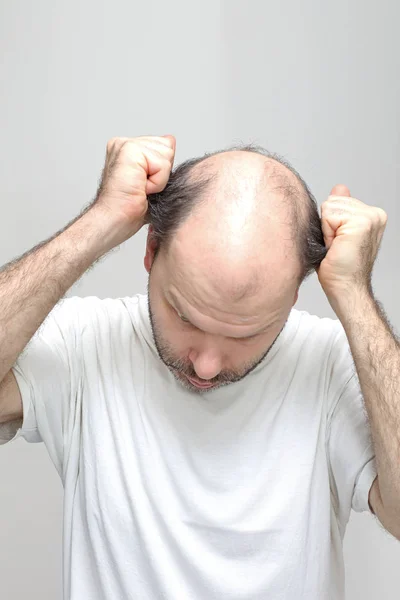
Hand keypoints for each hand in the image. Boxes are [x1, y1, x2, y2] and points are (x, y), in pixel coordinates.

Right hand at [94, 135, 175, 241]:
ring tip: (140, 189)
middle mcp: (123, 143)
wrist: (115, 221)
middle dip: (162, 174)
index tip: (142, 186)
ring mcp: (124, 144)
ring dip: (159, 180)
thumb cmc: (128, 209)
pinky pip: (162, 164)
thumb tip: (170, 140)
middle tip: (141, 188)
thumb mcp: (152, 181)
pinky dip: (157, 182)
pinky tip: (140, 189)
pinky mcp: (129, 149)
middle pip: (168, 148)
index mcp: (127, 149)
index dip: (161, 172)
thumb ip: (160, 160)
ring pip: (167, 155)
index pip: (163, 147)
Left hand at [317, 184, 387, 311]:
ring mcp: (370, 217)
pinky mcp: (362, 223)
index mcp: (372, 215)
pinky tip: (337, 247)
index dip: (330, 224)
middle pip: (332, 201)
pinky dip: (327, 233)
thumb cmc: (340, 268)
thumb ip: (341, 209)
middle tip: (337, 246)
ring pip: (329, 207)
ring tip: (337, 247)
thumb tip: (340, 188)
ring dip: (327, 230)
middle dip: (328, 226)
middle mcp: (375, 213)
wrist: (346, 289)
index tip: (339, 242)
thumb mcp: (338, 232)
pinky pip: (329, 215)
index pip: (336, 201)